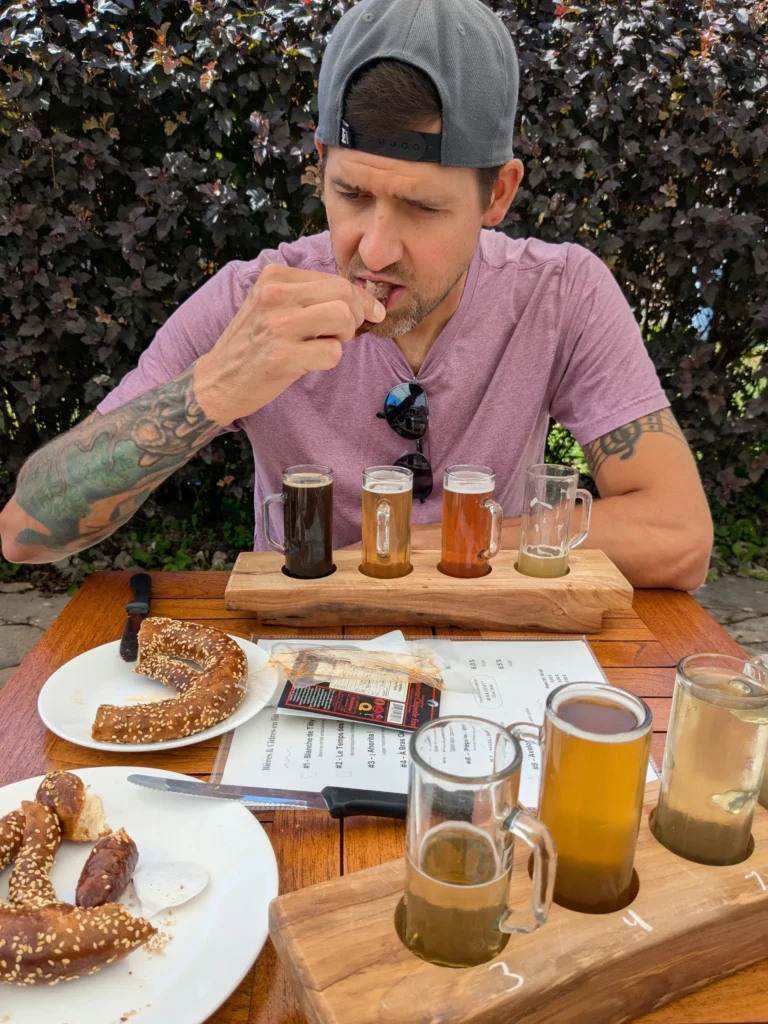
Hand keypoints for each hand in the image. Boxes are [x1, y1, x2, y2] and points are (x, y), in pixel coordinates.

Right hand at [193, 265, 385, 424]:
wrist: (218, 379)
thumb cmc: (253, 344)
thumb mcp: (271, 305)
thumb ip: (307, 295)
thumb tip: (360, 299)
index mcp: (274, 277)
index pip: (335, 278)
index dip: (360, 298)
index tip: (370, 312)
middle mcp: (274, 296)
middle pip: (344, 293)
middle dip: (358, 314)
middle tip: (347, 333)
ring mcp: (277, 326)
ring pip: (342, 317)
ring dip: (345, 336)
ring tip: (326, 344)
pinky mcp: (282, 357)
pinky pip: (332, 353)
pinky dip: (330, 360)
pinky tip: (310, 362)